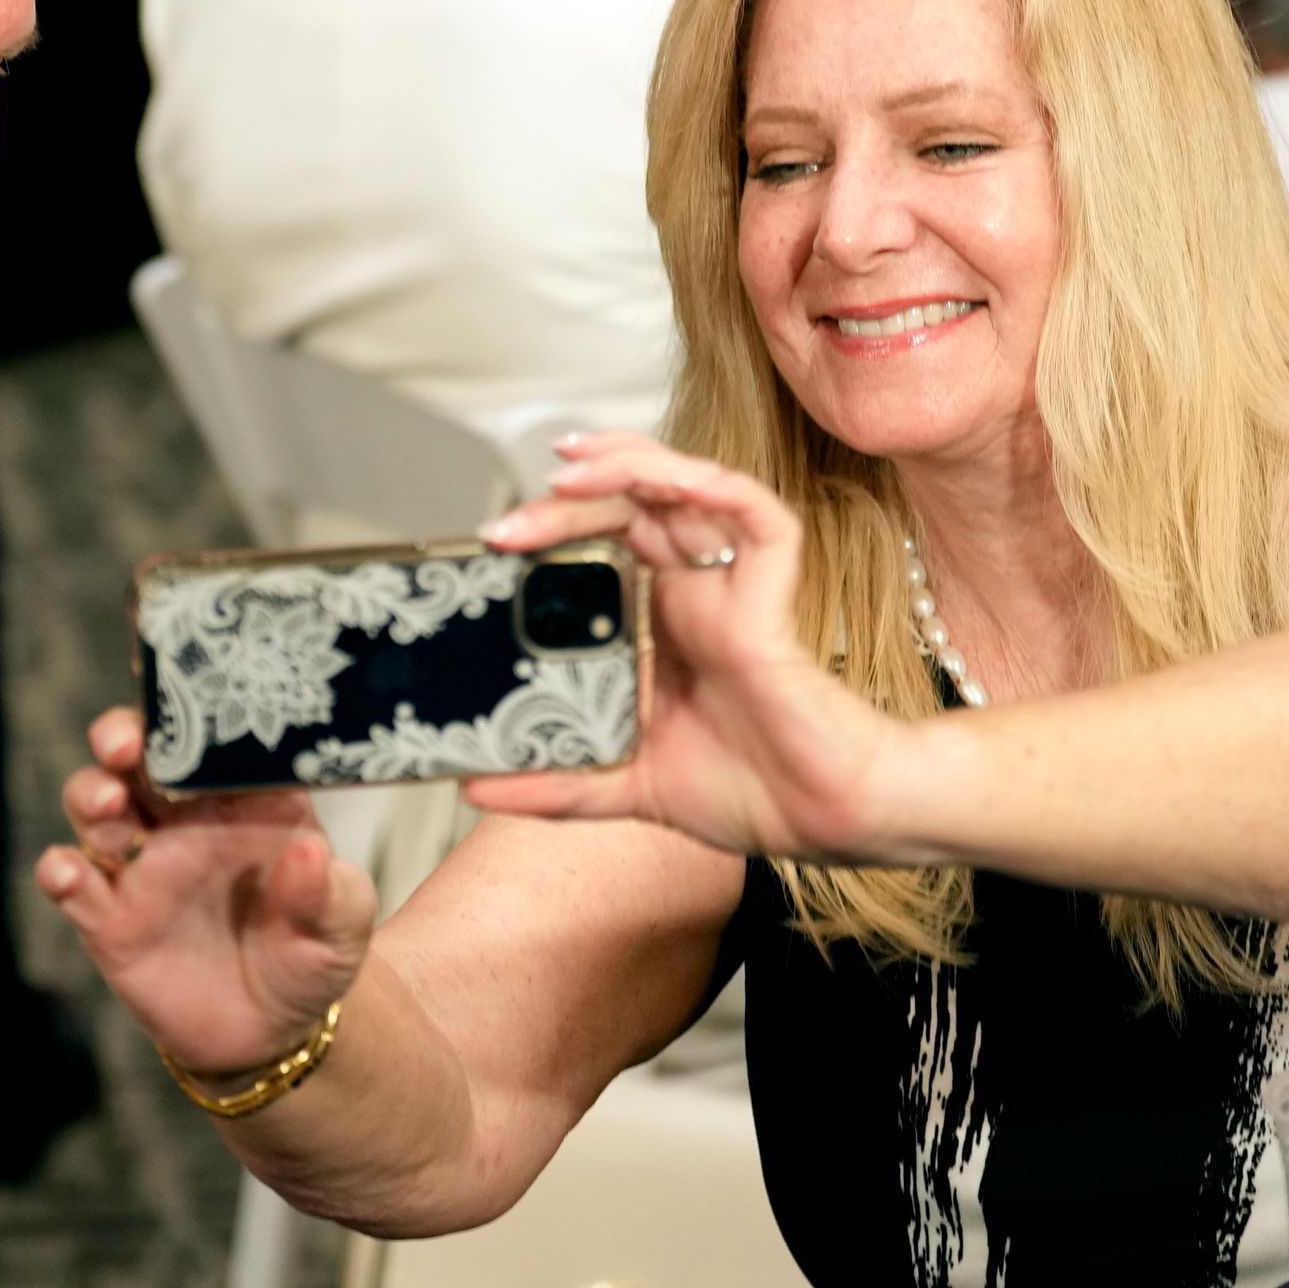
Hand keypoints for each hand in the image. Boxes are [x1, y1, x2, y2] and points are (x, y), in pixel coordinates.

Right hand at [36, 707, 377, 1079]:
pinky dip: (61, 870)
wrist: (271, 1032)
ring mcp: (143, 865)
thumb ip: (330, 894)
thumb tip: (309, 855)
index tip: (186, 692)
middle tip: (128, 744)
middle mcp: (186, 818)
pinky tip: (68, 871)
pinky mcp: (110, 918)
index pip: (216, 737)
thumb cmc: (311, 954)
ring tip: (109, 804)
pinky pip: (73, 883)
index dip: (197, 707)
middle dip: (123, 734)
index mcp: (248, 799)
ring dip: (91, 792)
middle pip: (139, 754)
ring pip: (96, 804)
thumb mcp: (341, 927)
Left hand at [465, 432, 915, 858]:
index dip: (552, 524)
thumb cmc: (746, 792)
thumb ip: (554, 785)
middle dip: (567, 498)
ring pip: (686, 487)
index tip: (494, 543)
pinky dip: (715, 487)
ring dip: (627, 465)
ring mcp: (734, 586)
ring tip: (567, 471)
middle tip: (505, 527)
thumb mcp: (624, 784)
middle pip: (630, 505)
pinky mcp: (775, 593)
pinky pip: (757, 515)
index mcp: (662, 620)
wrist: (817, 824)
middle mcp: (695, 589)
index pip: (603, 538)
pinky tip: (672, 483)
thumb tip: (471, 786)